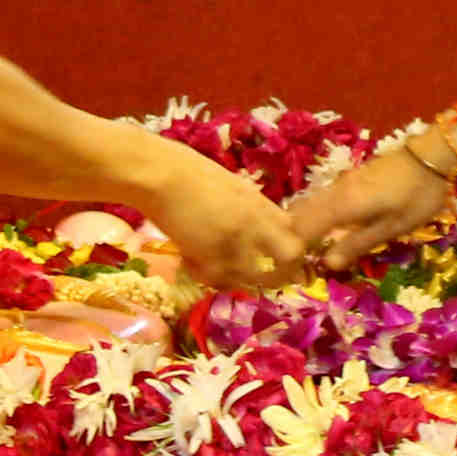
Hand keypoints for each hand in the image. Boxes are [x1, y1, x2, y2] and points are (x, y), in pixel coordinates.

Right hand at [136, 147, 305, 291]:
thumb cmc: (191, 173)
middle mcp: (255, 226)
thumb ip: (254, 211)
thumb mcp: (234, 187)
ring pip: (253, 279)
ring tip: (223, 271)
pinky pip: (219, 282)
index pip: (295, 236)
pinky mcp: (208, 259)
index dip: (293, 253)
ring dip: (242, 280)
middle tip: (268, 278)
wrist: (160, 175)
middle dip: (283, 273)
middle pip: (289, 259)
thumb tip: (265, 233)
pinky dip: (211, 279)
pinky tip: (196, 265)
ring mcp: (233, 244)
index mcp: (262, 205)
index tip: (284, 262)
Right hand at [283, 141, 450, 275]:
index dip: (292, 249)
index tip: (289, 270)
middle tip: (292, 262)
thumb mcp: (391, 227)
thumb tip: (327, 264)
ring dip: (302, 225)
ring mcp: (342, 182)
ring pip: (310, 204)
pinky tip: (321, 227)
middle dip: (292, 237)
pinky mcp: (352, 178)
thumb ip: (357, 244)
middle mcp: (335, 191)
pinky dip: (314, 214)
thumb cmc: (416, 197)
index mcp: (342, 206)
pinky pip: (322, 198)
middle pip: (301, 214)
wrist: (434, 154)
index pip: (303, 229)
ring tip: (303, 248)